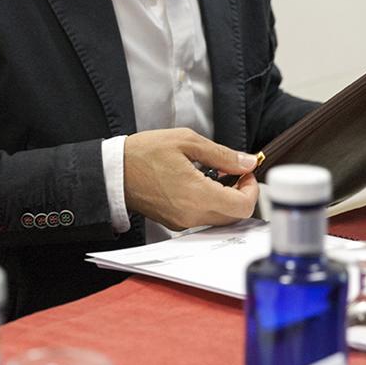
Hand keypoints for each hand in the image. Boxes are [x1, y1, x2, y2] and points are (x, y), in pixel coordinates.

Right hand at [124, 128, 259, 230]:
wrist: (114, 171)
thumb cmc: (144, 153)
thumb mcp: (186, 141)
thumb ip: (222, 154)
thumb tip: (247, 162)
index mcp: (197, 195)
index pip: (243, 206)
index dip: (252, 189)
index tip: (244, 172)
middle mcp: (192, 215)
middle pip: (235, 216)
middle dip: (241, 194)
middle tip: (234, 172)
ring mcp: (183, 222)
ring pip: (220, 219)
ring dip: (226, 200)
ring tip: (216, 175)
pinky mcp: (175, 223)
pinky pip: (203, 218)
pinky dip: (211, 204)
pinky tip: (201, 184)